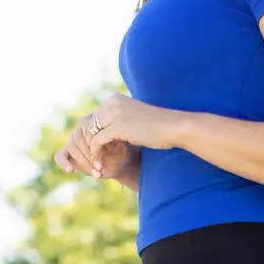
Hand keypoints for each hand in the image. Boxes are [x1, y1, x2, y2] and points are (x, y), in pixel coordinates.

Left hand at [56, 94, 175, 181]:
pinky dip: (97, 154)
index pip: (95, 118)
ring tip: (96, 164)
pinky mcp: (117, 127)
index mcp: (115, 99)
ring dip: (92, 151)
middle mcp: (112, 103)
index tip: (98, 151)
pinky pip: (98, 142)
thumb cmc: (158, 126)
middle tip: (94, 160)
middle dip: (90, 144)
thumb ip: (118, 120)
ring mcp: (114, 114)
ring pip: (91, 134)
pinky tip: (101, 164)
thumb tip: (106, 131)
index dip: (94, 136)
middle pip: (89, 125)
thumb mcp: (133, 119)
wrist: (174, 127)